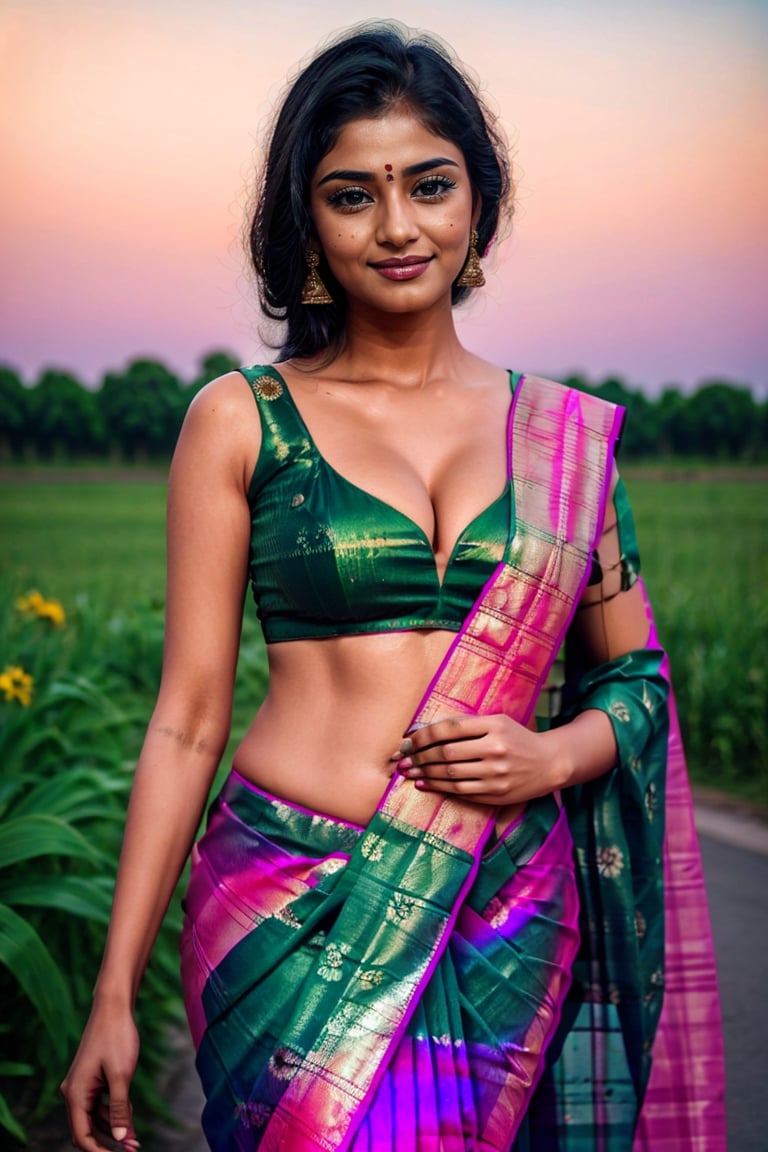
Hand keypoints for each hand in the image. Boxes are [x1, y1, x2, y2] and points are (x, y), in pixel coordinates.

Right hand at [60, 1002, 139, 1151]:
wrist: (115, 1006)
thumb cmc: (117, 1036)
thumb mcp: (122, 1075)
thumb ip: (120, 1109)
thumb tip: (120, 1139)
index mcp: (75, 1093)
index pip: (82, 1135)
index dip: (100, 1151)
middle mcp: (74, 1091)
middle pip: (86, 1130)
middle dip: (108, 1142)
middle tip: (133, 1149)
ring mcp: (83, 1085)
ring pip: (95, 1118)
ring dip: (113, 1129)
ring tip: (135, 1138)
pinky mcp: (92, 1078)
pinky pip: (100, 1104)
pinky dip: (114, 1113)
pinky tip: (130, 1118)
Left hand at [392, 713, 564, 805]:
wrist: (549, 763)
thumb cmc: (517, 738)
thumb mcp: (497, 721)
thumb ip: (466, 724)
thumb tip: (425, 730)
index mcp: (494, 725)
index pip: (449, 728)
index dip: (424, 735)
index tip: (408, 740)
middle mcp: (495, 749)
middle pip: (446, 753)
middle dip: (419, 756)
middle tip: (401, 759)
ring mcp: (496, 773)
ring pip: (450, 774)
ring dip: (424, 773)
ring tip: (407, 772)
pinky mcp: (496, 793)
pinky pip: (460, 791)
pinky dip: (438, 787)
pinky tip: (424, 784)